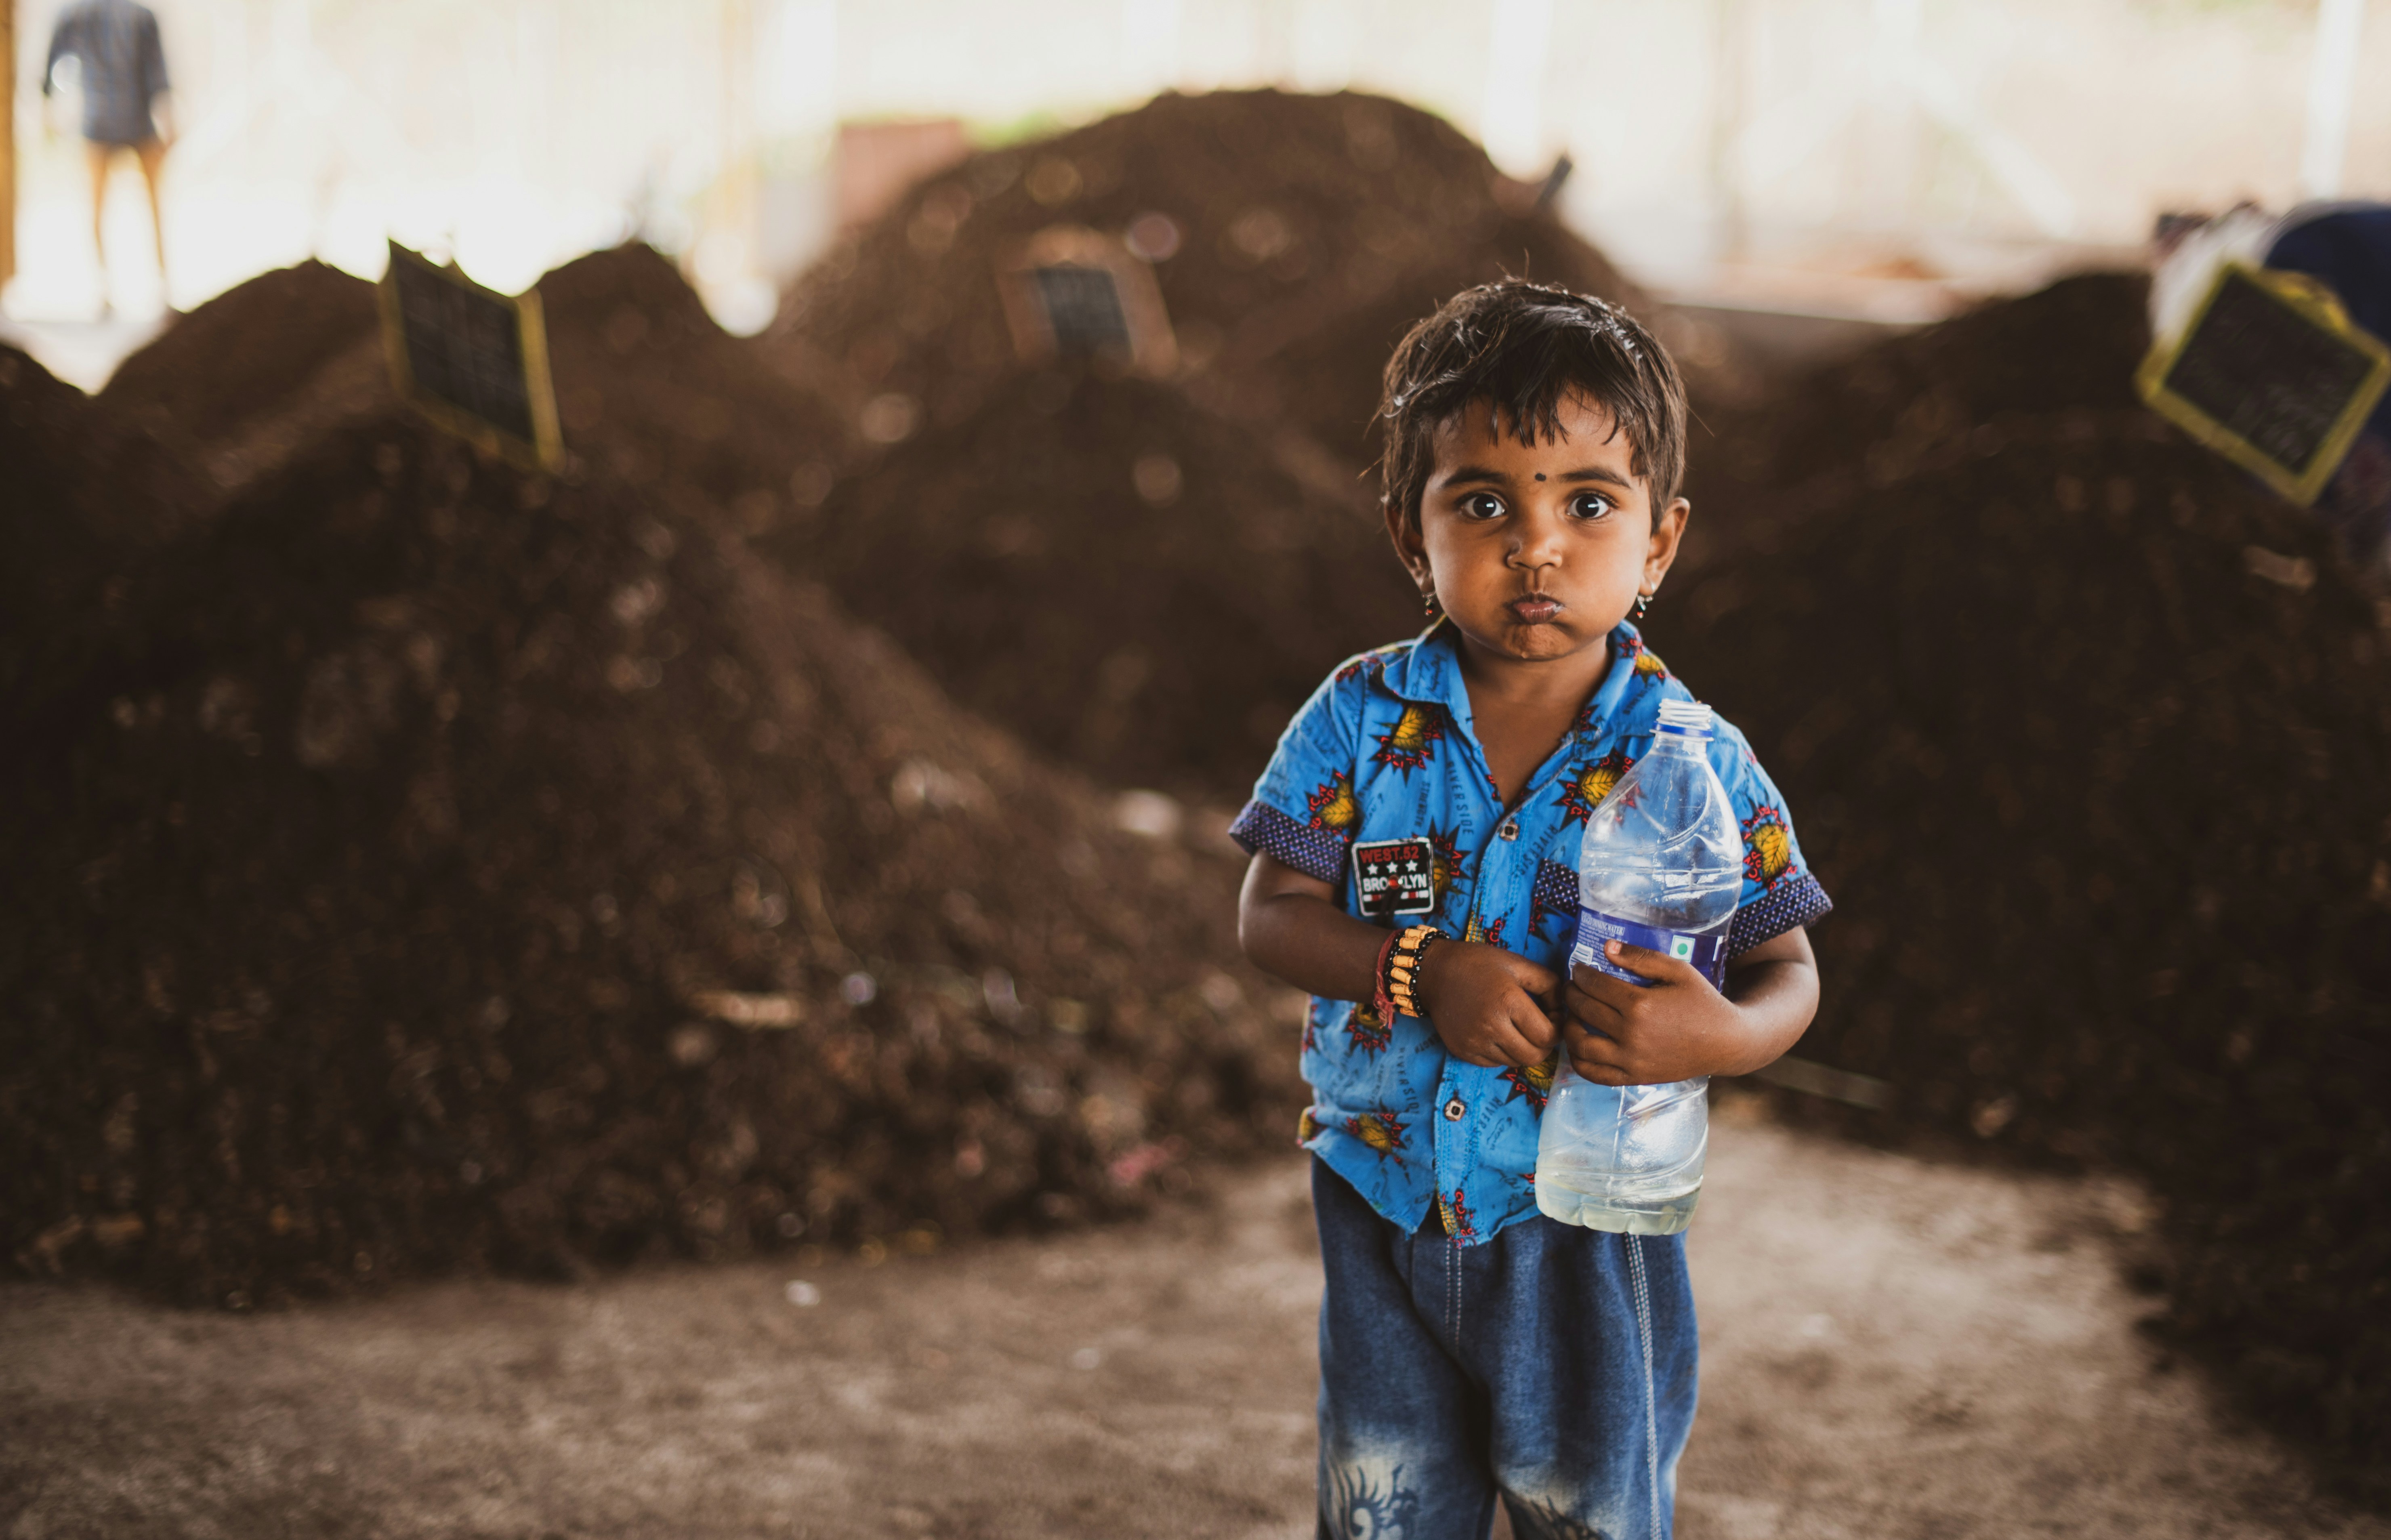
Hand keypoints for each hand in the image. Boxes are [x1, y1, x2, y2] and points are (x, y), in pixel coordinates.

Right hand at [1416, 940, 1558, 1068]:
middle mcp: (1491, 1026)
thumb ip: (1549, 984)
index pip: (1548, 1036)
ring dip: (1523, 1050)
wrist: (1435, 973)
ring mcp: (1475, 1042)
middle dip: (1543, 1045)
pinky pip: (1495, 1064)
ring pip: (1515, 1063)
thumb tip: (1563, 1009)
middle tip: (1539, 1030)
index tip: (1552, 1018)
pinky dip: (1503, 1053)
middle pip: (1534, 1056)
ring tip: (1517, 1029)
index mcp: (1509, 1001)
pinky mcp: (1463, 1052)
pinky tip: (1498, 1033)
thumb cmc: (1479, 965)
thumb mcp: (1518, 964)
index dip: (1557, 1030)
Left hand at [1564, 939, 1750, 1084]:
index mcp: (1641, 1005)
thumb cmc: (1702, 1002)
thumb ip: (1641, 957)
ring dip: (1568, 1027)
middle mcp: (1631, 1035)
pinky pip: (1594, 1074)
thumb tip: (1606, 947)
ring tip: (1572, 1015)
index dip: (1581, 973)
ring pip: (1580, 1045)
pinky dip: (1578, 1060)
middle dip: (1572, 994)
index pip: (1594, 985)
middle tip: (1572, 987)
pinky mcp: (1634, 1077)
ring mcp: (1631, 1060)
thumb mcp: (1678, 970)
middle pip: (1584, 1011)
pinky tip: (1579, 1045)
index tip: (1579, 969)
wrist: (1726, 1042)